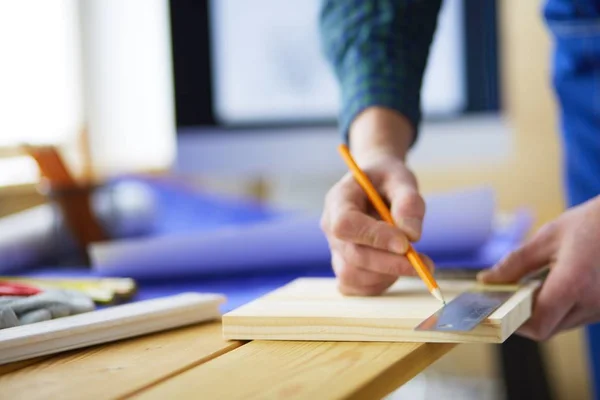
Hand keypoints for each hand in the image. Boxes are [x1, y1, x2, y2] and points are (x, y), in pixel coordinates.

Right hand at [320, 152, 432, 295]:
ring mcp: (335, 249)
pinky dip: (379, 284)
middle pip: (352, 256)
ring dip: (387, 275)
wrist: (376, 185)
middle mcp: (330, 226)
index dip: (374, 237)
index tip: (406, 244)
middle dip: (391, 264)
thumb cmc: (387, 179)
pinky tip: (397, 269)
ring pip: (352, 275)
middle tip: (425, 264)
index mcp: (338, 199)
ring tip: (413, 261)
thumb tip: (412, 236)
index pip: (346, 224)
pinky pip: (355, 287)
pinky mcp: (344, 265)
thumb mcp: (401, 179)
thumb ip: (408, 202)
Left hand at [478, 196, 599, 340]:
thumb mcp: (547, 237)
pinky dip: (560, 308)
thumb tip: (486, 280)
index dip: (514, 322)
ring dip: (543, 312)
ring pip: (562, 325)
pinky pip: (576, 317)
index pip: (538, 324)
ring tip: (532, 285)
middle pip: (548, 329)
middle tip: (508, 294)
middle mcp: (592, 303)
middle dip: (524, 315)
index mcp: (574, 284)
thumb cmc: (590, 224)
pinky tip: (554, 285)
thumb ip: (515, 263)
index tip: (497, 306)